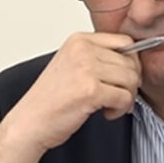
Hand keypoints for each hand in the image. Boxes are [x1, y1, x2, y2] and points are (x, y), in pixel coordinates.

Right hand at [0, 32, 140, 162]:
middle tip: (118, 97)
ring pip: (131, 79)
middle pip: (131, 61)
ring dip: (126, 97)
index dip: (131, 62)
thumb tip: (133, 60)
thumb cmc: (50, 99)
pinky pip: (124, 97)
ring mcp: (86, 69)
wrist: (29, 122)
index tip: (124, 78)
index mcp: (79, 40)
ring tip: (111, 106)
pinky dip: (121, 109)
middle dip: (130, 84)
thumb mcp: (73, 65)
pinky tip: (107, 113)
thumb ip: (98, 57)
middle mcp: (82, 50)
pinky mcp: (90, 90)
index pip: (125, 41)